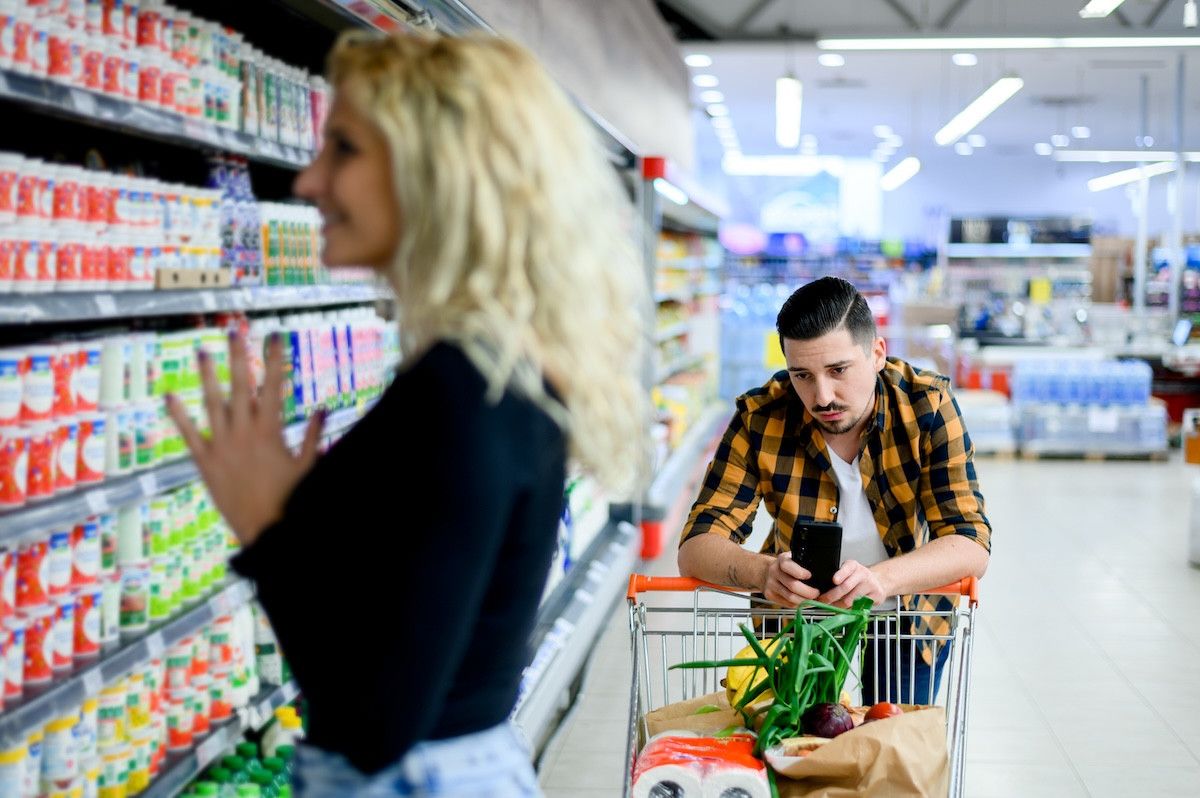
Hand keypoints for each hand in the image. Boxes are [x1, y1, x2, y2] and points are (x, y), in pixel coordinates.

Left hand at [166, 331, 325, 545]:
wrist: (266, 531)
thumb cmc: (289, 500)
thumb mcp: (308, 466)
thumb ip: (314, 436)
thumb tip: (322, 410)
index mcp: (271, 431)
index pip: (274, 386)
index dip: (275, 359)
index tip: (275, 336)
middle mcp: (245, 432)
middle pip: (241, 386)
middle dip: (239, 356)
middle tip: (234, 331)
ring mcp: (222, 446)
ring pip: (212, 403)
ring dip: (206, 376)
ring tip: (202, 352)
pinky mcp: (205, 463)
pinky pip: (189, 435)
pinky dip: (178, 415)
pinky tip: (168, 396)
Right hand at [763, 552, 819, 607]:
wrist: (765, 572)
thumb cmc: (786, 566)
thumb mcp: (793, 558)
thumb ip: (804, 563)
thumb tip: (824, 573)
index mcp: (781, 560)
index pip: (788, 566)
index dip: (799, 572)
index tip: (810, 576)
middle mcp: (774, 571)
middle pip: (792, 585)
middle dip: (807, 592)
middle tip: (817, 593)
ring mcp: (770, 584)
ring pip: (790, 597)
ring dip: (804, 601)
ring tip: (814, 600)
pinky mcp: (769, 595)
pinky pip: (786, 603)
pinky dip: (798, 605)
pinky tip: (805, 603)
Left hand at [819, 560, 888, 608]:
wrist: (876, 582)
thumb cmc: (856, 578)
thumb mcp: (847, 572)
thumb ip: (837, 578)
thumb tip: (821, 591)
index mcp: (853, 565)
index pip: (847, 568)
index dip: (841, 574)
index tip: (834, 580)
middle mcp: (863, 574)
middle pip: (846, 587)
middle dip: (832, 596)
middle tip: (823, 600)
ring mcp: (871, 585)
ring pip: (851, 600)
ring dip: (839, 605)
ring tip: (832, 606)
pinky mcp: (876, 596)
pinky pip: (859, 607)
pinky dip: (850, 610)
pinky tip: (845, 609)